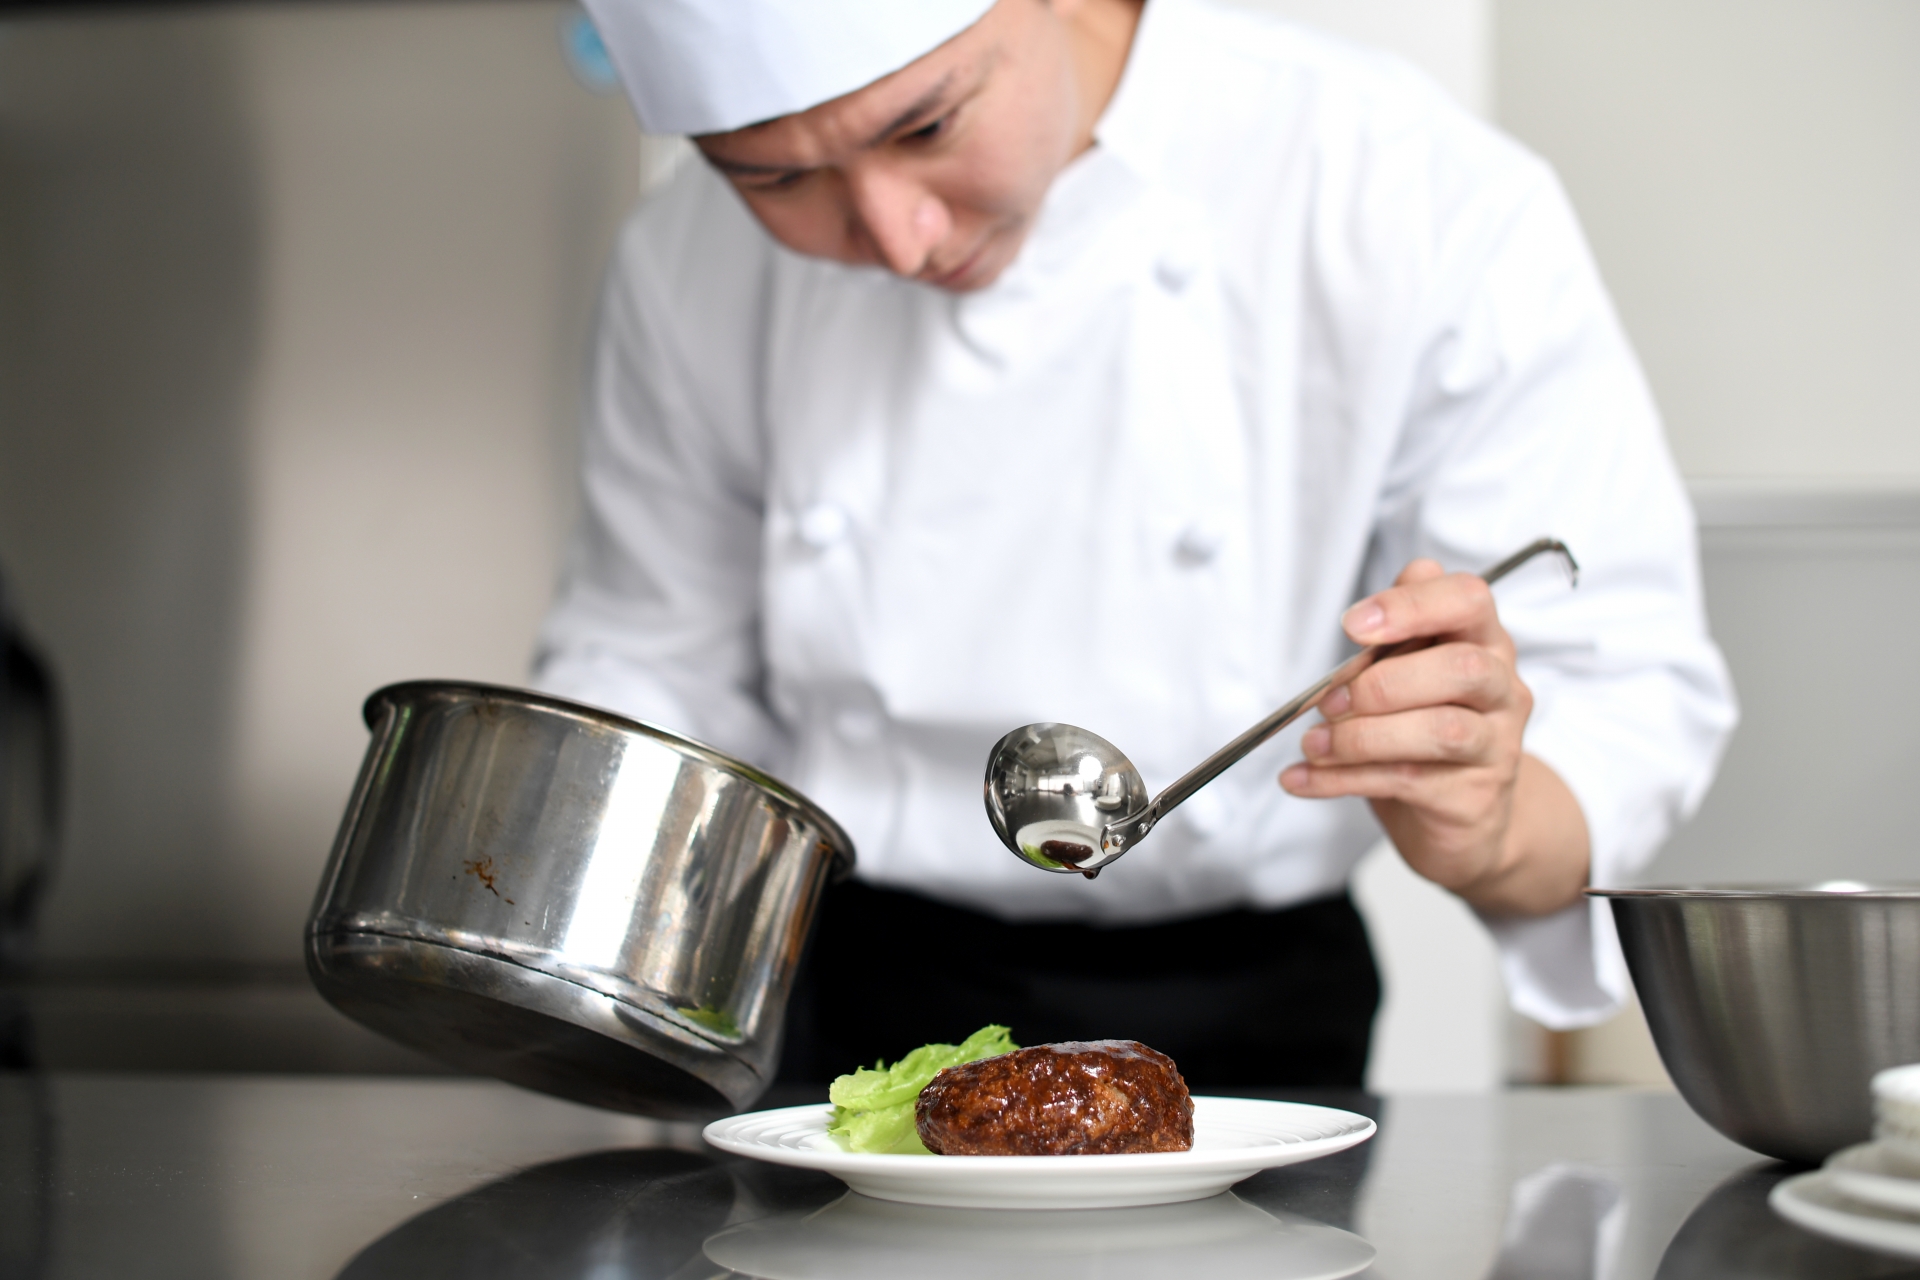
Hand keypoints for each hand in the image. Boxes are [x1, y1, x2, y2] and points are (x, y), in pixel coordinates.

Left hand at [1278, 559, 1589, 916]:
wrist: (1465, 822)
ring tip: (1314, 742)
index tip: (1353, 626)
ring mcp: (1496, 747)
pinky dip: (1342, 779)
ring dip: (1362, 736)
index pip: (1468, 601)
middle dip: (1384, 682)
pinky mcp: (1474, 798)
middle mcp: (1501, 690)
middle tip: (1329, 700)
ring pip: (1441, 730)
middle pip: (1463, 668)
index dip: (1411, 606)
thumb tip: (1362, 617)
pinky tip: (1302, 777)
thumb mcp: (1407, 676)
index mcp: (1485, 643)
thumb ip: (1390, 642)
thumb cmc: (1427, 732)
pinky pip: (1406, 782)